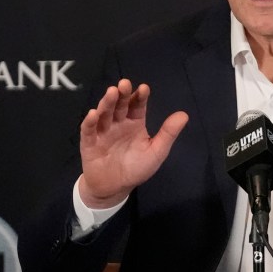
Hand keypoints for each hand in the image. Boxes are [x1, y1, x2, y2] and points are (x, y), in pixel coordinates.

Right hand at [77, 79, 188, 208]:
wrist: (115, 188)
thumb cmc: (136, 168)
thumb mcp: (156, 152)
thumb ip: (168, 134)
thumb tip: (184, 115)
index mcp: (135, 123)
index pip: (137, 106)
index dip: (140, 97)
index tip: (144, 88)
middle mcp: (118, 123)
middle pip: (120, 105)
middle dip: (122, 94)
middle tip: (124, 83)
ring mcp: (103, 131)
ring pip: (104, 114)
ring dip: (107, 103)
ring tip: (112, 92)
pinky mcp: (89, 143)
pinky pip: (88, 131)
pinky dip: (89, 122)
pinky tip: (93, 114)